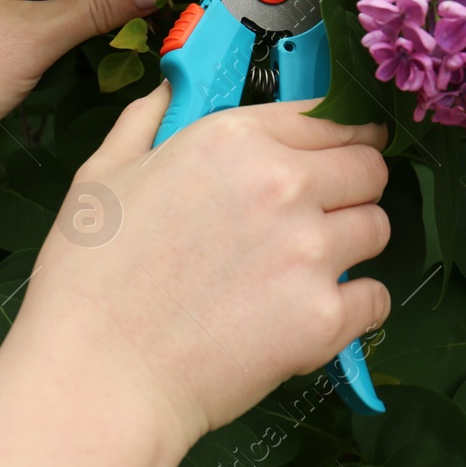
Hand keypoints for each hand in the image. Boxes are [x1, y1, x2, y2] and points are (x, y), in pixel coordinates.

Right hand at [9, 83, 392, 446]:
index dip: (341, 135)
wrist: (96, 377)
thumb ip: (148, 120)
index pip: (328, 117)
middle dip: (354, 185)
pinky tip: (314, 314)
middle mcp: (283, 185)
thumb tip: (172, 89)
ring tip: (309, 266)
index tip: (344, 149)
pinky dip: (354, 306)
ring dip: (353, 243)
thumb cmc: (88, 278)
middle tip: (325, 211)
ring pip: (377, 228)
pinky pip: (375, 297)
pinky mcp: (323, 318)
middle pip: (369, 168)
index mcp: (233, 140)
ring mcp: (309, 252)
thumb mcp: (104, 174)